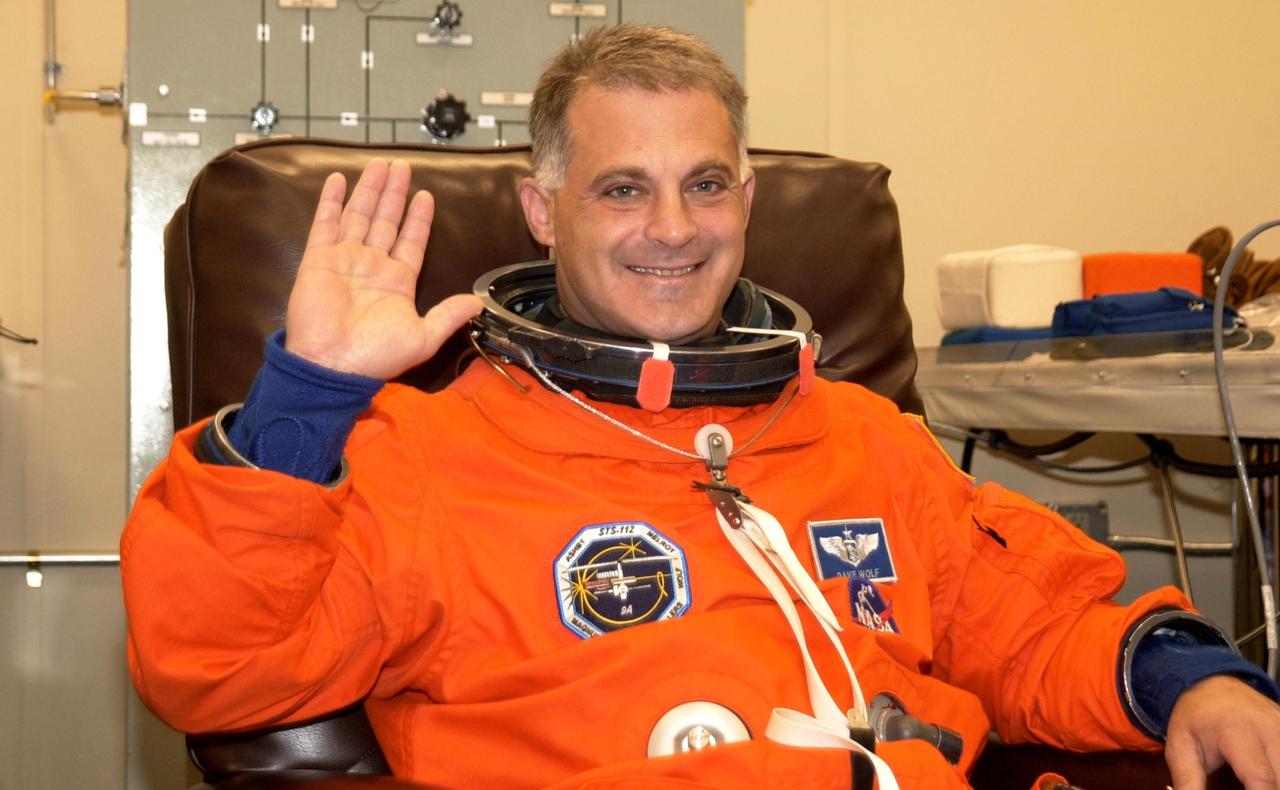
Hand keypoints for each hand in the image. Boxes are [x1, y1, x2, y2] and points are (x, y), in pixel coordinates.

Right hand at [285, 157, 482, 378]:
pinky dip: (330, 201)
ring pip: (360, 215)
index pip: (411, 241)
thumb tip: (478, 304)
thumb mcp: (424, 337)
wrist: (331, 365)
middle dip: (395, 193)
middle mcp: (371, 266)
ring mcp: (344, 260)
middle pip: (386, 220)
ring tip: (379, 164)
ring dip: (370, 189)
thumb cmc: (375, 357)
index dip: (418, 219)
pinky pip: (325, 223)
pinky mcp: (318, 259)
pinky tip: (338, 179)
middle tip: (402, 165)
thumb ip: (449, 315)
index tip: (426, 196)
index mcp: (396, 282)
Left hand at [1165, 674, 1279, 788]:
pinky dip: (1277, 776)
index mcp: (1238, 732)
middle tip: (1236, 785)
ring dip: (1273, 783)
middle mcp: (1270, 730)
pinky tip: (1262, 777)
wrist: (1212, 684)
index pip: (1260, 777)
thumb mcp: (1181, 747)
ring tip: (1246, 781)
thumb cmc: (1195, 716)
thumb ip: (1188, 781)